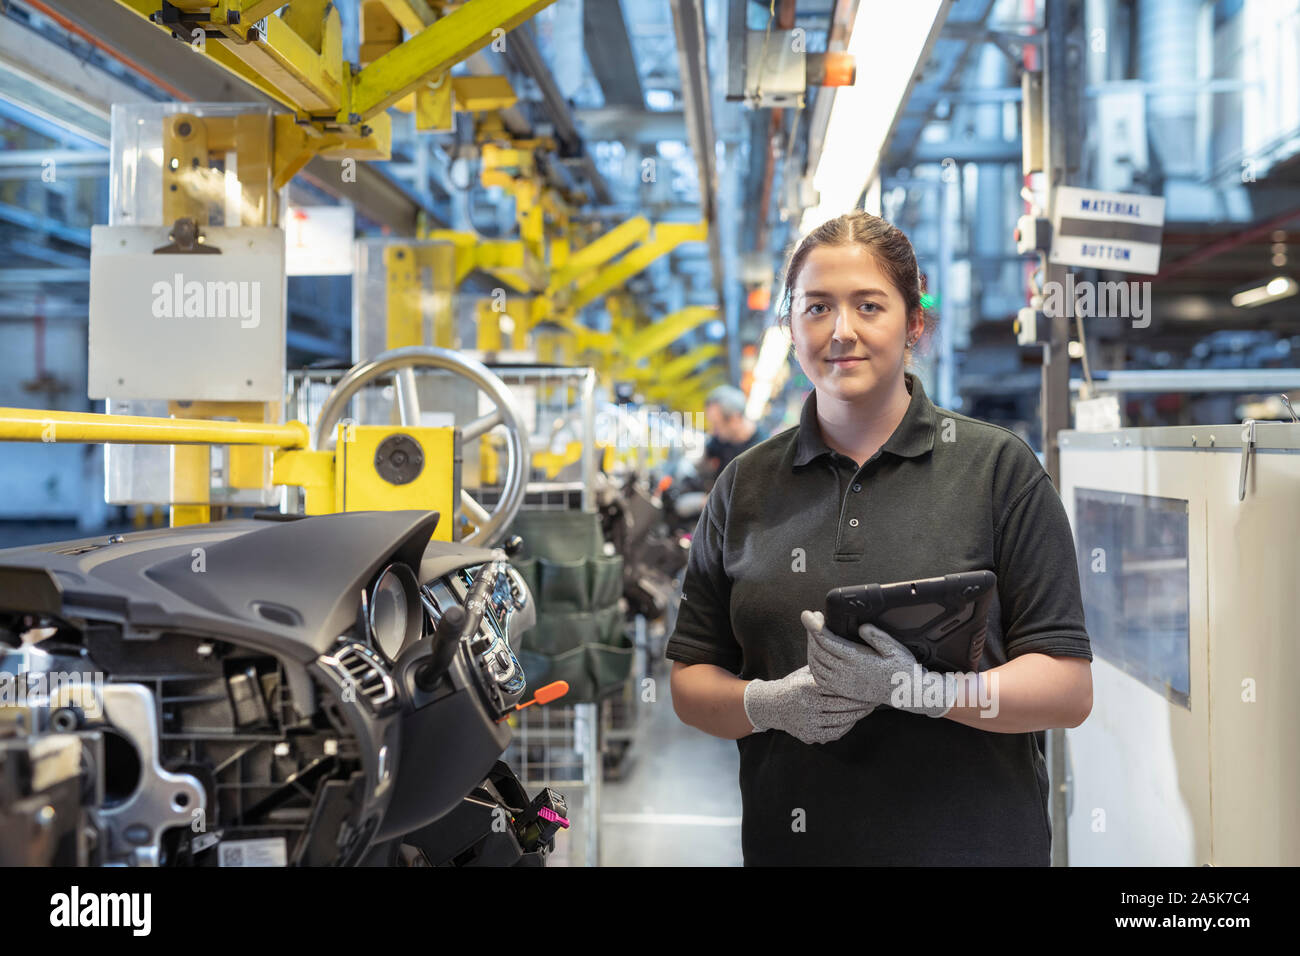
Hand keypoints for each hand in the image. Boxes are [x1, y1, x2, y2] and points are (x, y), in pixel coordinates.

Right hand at [743, 664, 874, 744]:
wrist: (771, 706)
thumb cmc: (793, 685)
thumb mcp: (805, 672)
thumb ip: (822, 666)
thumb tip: (841, 648)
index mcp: (806, 687)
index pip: (836, 688)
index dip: (854, 687)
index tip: (868, 684)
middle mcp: (807, 706)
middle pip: (842, 705)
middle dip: (861, 702)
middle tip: (875, 698)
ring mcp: (808, 722)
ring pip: (840, 720)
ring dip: (857, 715)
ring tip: (869, 708)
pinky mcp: (809, 735)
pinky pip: (834, 733)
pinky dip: (846, 727)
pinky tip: (854, 719)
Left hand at [803, 610, 954, 717]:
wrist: (907, 693)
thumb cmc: (902, 668)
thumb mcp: (894, 648)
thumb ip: (877, 637)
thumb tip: (862, 627)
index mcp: (857, 660)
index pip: (827, 640)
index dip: (814, 626)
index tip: (807, 614)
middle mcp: (847, 673)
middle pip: (817, 650)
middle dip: (811, 632)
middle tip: (812, 617)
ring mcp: (843, 684)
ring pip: (815, 664)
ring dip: (811, 647)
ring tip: (814, 634)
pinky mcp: (844, 691)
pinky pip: (820, 679)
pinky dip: (813, 665)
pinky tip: (816, 655)